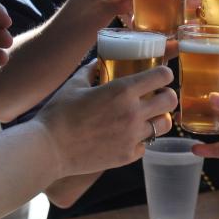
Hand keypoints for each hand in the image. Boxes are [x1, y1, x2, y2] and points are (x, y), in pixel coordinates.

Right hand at [36, 62, 177, 176]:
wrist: (48, 150)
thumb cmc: (59, 114)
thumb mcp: (74, 84)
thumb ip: (91, 70)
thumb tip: (98, 62)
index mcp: (123, 91)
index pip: (162, 76)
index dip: (164, 74)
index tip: (160, 75)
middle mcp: (133, 113)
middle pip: (171, 100)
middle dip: (167, 95)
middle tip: (157, 96)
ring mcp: (132, 136)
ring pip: (164, 125)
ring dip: (158, 118)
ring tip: (146, 117)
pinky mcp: (128, 156)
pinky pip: (146, 145)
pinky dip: (141, 140)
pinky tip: (129, 136)